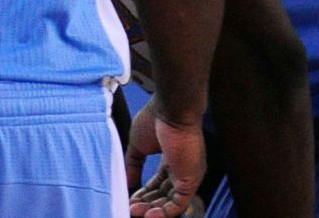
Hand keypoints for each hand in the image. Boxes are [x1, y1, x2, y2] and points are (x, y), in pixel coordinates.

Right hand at [125, 102, 203, 217]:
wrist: (170, 111)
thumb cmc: (155, 120)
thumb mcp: (138, 145)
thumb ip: (133, 164)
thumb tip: (127, 181)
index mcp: (171, 160)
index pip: (159, 183)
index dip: (144, 193)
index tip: (129, 198)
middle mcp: (181, 170)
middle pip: (164, 195)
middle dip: (147, 203)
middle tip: (131, 208)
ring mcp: (188, 175)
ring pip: (172, 202)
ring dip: (154, 210)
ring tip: (135, 212)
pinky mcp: (191, 180)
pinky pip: (180, 203)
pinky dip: (165, 212)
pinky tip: (149, 214)